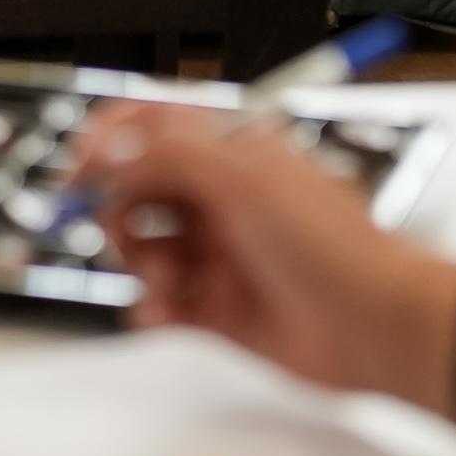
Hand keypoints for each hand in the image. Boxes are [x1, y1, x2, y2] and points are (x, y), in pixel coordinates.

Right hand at [76, 103, 455, 421]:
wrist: (377, 327)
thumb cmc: (333, 246)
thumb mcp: (245, 180)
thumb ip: (169, 155)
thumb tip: (110, 149)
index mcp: (236, 153)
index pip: (158, 128)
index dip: (113, 139)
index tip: (79, 164)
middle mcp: (226, 200)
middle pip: (142, 190)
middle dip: (122, 208)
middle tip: (122, 228)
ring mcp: (222, 256)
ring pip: (148, 249)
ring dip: (140, 262)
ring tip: (164, 280)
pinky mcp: (220, 311)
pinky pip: (164, 304)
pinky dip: (153, 308)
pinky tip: (163, 313)